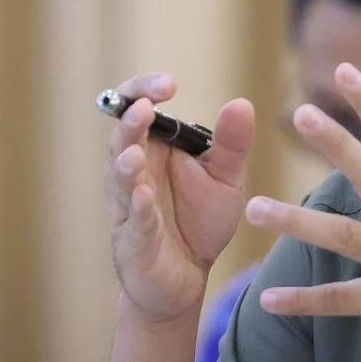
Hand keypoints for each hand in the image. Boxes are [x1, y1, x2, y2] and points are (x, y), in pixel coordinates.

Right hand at [103, 73, 255, 322]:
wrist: (188, 277)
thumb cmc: (199, 219)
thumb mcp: (225, 178)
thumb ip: (231, 143)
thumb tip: (241, 103)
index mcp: (154, 148)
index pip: (137, 107)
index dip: (145, 90)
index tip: (170, 84)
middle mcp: (135, 170)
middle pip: (122, 136)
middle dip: (131, 119)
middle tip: (145, 105)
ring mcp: (129, 205)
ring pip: (119, 178)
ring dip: (125, 163)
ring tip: (134, 151)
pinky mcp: (135, 239)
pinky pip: (133, 220)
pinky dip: (136, 207)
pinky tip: (143, 195)